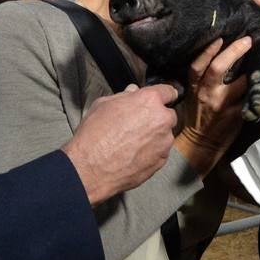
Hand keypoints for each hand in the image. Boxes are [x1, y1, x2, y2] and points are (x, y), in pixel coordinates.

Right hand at [63, 83, 178, 204]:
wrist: (91, 167)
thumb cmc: (94, 136)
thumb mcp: (103, 105)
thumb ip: (123, 96)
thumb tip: (132, 92)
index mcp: (149, 101)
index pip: (168, 92)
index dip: (164, 94)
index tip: (163, 98)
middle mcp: (161, 120)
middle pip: (168, 115)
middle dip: (157, 118)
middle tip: (137, 124)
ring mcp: (163, 142)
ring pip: (165, 135)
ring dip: (154, 136)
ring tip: (132, 142)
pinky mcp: (161, 160)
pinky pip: (161, 152)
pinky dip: (152, 152)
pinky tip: (133, 153)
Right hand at [174, 36, 251, 175]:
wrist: (202, 142)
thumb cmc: (200, 114)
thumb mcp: (196, 94)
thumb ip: (206, 77)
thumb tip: (223, 53)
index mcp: (196, 86)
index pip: (197, 64)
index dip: (208, 49)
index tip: (220, 36)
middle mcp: (207, 93)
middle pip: (218, 67)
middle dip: (234, 51)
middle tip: (248, 39)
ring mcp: (222, 105)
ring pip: (239, 82)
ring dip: (253, 68)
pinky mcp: (236, 115)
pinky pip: (250, 97)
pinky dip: (259, 86)